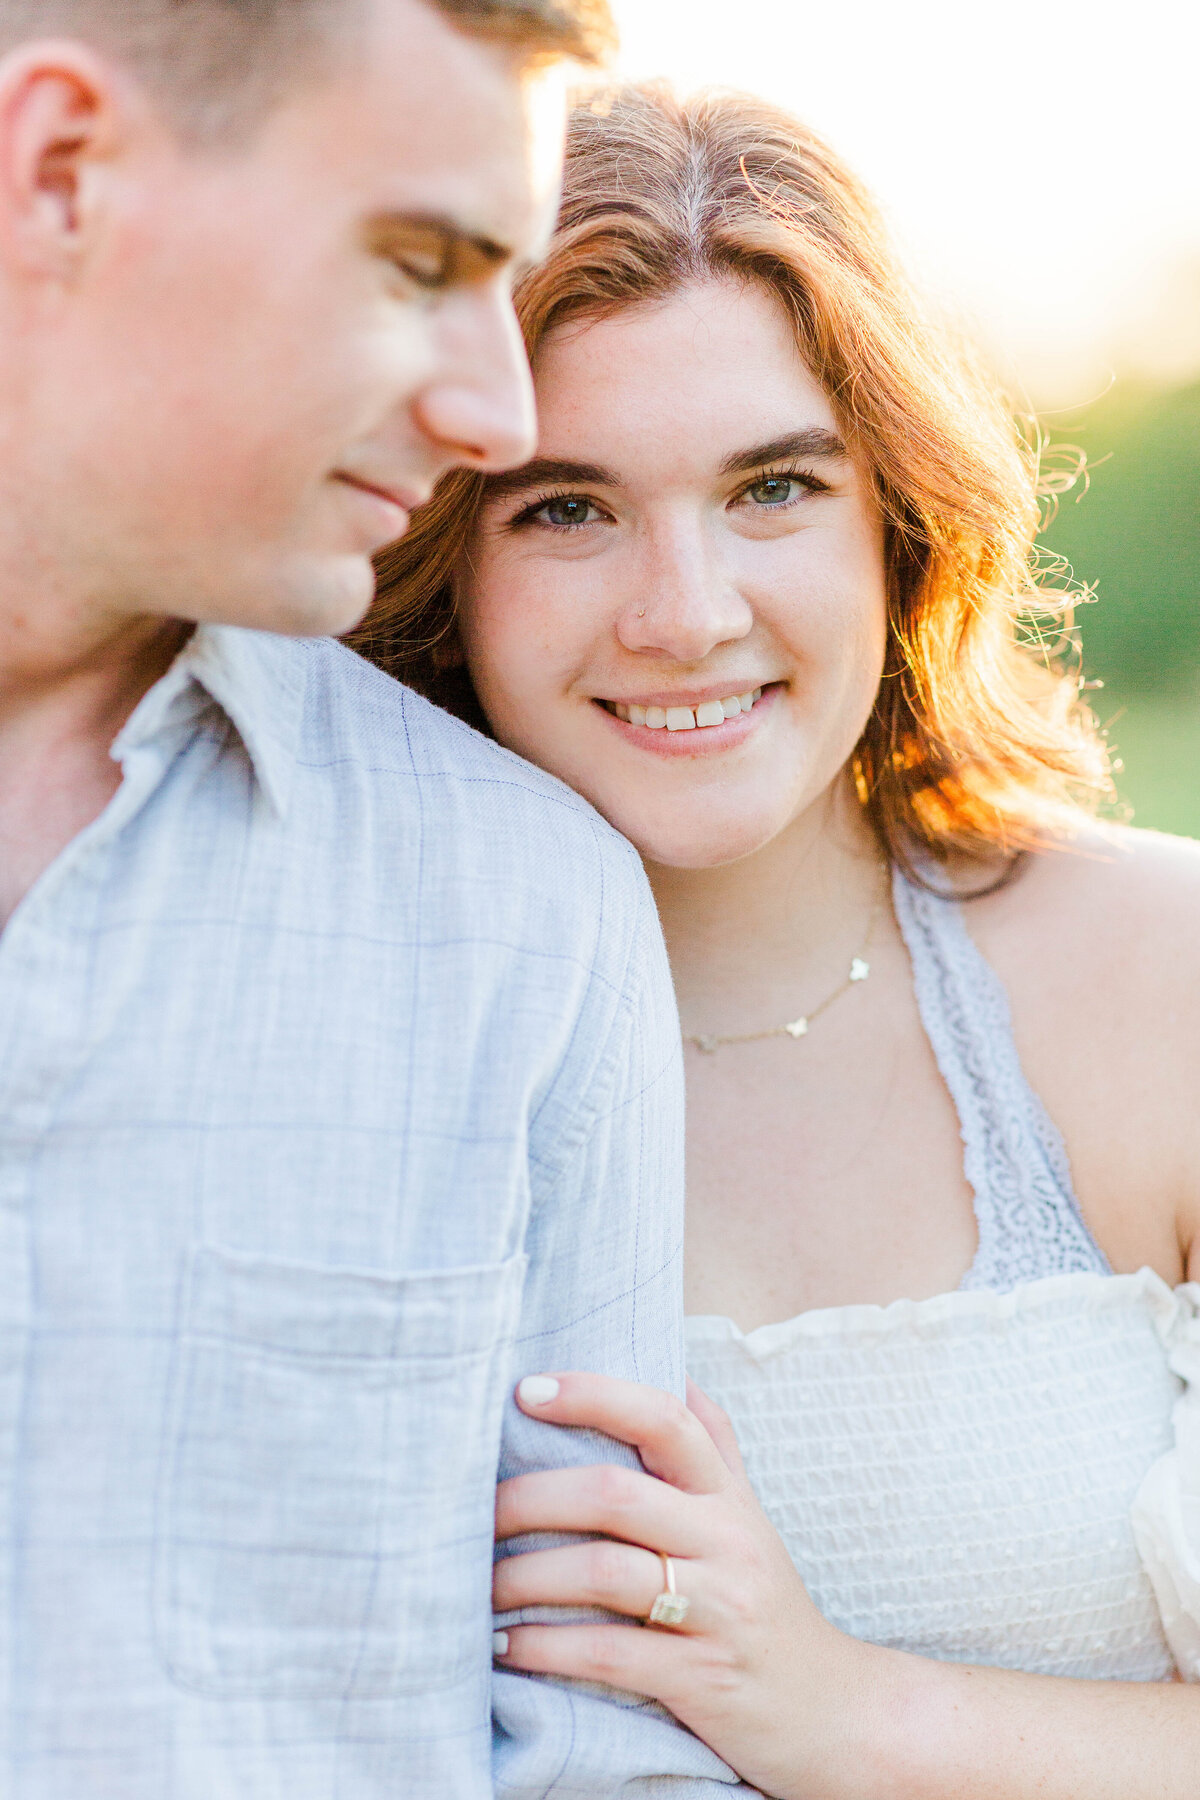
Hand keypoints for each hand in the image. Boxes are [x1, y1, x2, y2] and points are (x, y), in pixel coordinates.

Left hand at [492, 1371, 886, 1799]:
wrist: (832, 1710)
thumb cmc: (763, 1600)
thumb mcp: (746, 1515)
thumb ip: (710, 1443)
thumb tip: (670, 1365)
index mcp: (726, 1495)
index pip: (665, 1419)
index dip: (594, 1394)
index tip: (526, 1389)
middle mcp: (726, 1540)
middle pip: (617, 1494)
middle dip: (532, 1497)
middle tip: (478, 1511)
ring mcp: (718, 1610)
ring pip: (606, 1572)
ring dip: (526, 1577)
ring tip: (481, 1584)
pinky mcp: (702, 1678)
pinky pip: (610, 1653)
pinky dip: (547, 1648)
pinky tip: (508, 1647)